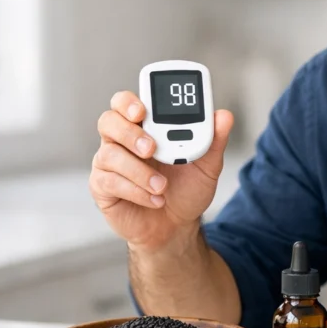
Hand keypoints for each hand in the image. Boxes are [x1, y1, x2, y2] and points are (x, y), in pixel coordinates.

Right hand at [89, 90, 234, 252]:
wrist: (177, 226)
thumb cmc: (186, 189)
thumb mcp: (207, 165)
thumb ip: (214, 140)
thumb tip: (224, 116)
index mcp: (145, 127)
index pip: (126, 103)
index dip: (129, 102)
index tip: (143, 110)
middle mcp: (122, 141)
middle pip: (109, 121)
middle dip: (129, 132)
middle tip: (152, 148)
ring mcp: (109, 164)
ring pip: (109, 154)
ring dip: (139, 171)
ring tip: (162, 186)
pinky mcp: (103, 188)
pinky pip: (109, 182)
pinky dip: (136, 191)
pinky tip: (155, 200)